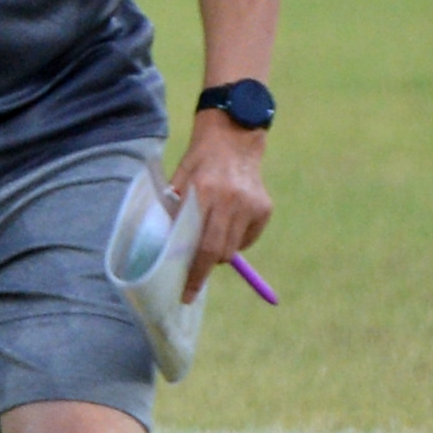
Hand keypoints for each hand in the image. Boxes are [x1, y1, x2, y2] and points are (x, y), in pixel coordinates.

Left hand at [168, 118, 271, 301]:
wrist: (233, 138)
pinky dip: (235, 239)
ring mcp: (252, 205)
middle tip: (192, 276)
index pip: (201, 246)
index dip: (194, 274)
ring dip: (219, 251)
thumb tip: (167, 251)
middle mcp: (232, 200)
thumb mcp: (178, 182)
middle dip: (205, 268)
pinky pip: (247, 238)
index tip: (187, 294)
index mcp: (205, 193)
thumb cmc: (197, 163)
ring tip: (209, 233)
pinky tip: (227, 221)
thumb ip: (174, 213)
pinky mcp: (265, 208)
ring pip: (234, 248)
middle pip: (220, 252)